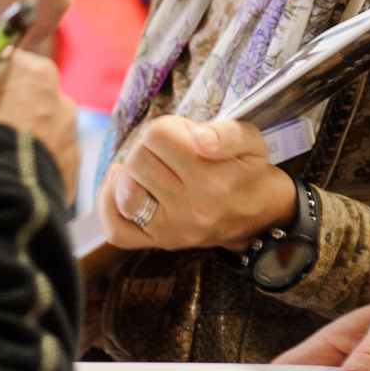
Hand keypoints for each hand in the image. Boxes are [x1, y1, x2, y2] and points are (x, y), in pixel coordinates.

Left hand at [97, 115, 295, 251]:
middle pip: (138, 159)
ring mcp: (172, 230)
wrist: (259, 218)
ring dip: (131, 173)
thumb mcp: (251, 142)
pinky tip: (121, 185)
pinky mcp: (159, 243)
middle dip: (150, 147)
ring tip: (149, 170)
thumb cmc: (248, 173)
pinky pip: (116, 230)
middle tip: (169, 153)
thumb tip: (198, 139)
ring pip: (125, 191)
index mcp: (212, 177)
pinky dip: (110, 205)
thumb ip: (226, 133)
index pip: (158, 135)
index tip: (183, 135)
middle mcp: (191, 207)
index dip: (168, 127)